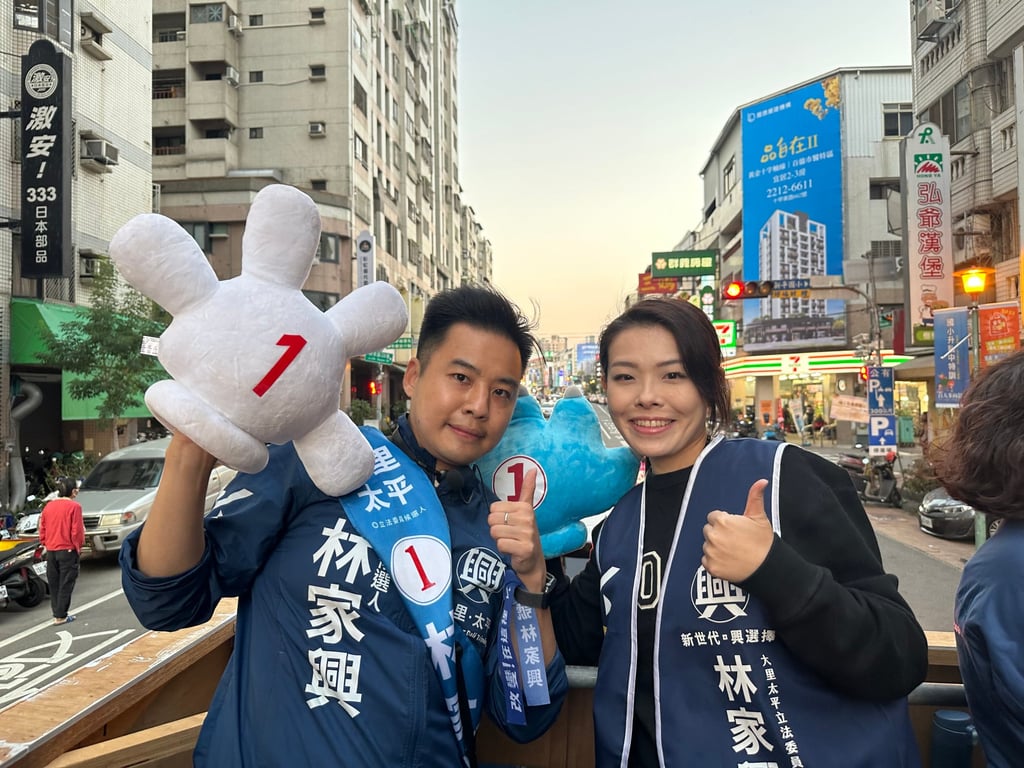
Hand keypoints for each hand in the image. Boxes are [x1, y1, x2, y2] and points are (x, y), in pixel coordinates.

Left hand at [488, 469, 545, 590]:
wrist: (533, 561)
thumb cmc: (525, 534)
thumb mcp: (526, 511)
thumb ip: (527, 490)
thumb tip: (533, 470)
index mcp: (525, 507)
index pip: (493, 508)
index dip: (497, 518)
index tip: (509, 524)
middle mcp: (527, 519)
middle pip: (492, 520)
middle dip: (497, 529)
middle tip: (509, 535)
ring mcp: (527, 534)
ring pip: (494, 532)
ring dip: (500, 540)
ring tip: (510, 542)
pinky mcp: (524, 548)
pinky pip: (500, 544)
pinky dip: (503, 549)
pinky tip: (512, 550)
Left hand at [702, 479, 773, 582]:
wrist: (767, 567)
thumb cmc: (763, 542)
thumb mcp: (759, 517)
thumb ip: (755, 497)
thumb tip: (761, 481)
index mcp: (722, 521)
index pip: (714, 517)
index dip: (724, 522)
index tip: (734, 529)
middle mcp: (713, 536)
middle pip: (709, 530)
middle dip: (719, 533)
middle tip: (734, 540)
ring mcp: (711, 552)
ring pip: (707, 545)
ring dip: (716, 547)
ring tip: (732, 551)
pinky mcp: (711, 567)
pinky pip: (707, 560)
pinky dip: (714, 561)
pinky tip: (728, 560)